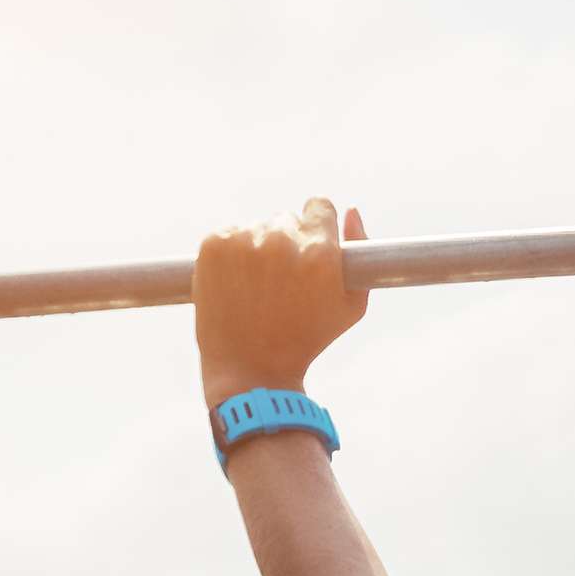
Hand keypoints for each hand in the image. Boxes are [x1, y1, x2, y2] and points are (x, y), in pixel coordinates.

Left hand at [196, 197, 366, 410]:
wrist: (250, 369)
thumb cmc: (307, 340)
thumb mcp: (351, 305)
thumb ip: (361, 251)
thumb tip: (352, 212)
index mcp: (318, 251)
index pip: (319, 206)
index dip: (317, 225)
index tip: (309, 244)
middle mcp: (281, 239)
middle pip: (287, 218)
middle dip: (288, 242)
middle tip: (281, 280)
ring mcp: (243, 240)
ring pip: (256, 227)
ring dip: (258, 247)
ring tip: (257, 288)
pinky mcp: (213, 245)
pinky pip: (228, 234)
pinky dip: (231, 254)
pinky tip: (236, 283)